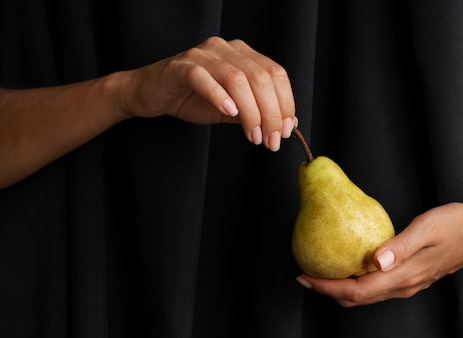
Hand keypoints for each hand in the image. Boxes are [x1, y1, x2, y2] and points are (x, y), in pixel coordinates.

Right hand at [120, 36, 295, 150]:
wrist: (151, 95)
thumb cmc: (192, 99)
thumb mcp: (231, 109)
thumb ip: (256, 113)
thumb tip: (289, 124)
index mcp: (243, 55)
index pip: (276, 74)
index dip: (286, 104)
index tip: (286, 132)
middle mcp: (226, 49)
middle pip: (260, 77)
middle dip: (271, 114)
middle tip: (271, 141)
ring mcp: (202, 55)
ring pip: (237, 78)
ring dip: (250, 112)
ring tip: (253, 136)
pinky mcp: (180, 67)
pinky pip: (203, 78)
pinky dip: (219, 96)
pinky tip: (229, 113)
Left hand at [296, 203, 462, 306]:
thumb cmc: (456, 225)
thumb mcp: (427, 228)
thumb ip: (399, 246)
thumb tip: (374, 261)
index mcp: (403, 276)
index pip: (356, 291)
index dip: (327, 287)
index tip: (304, 277)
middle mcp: (403, 286)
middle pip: (357, 299)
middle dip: (327, 290)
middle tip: (305, 274)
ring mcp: (407, 284)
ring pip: (366, 295)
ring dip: (340, 287)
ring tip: (321, 270)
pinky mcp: (410, 277)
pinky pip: (376, 287)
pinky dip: (355, 281)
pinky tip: (349, 264)